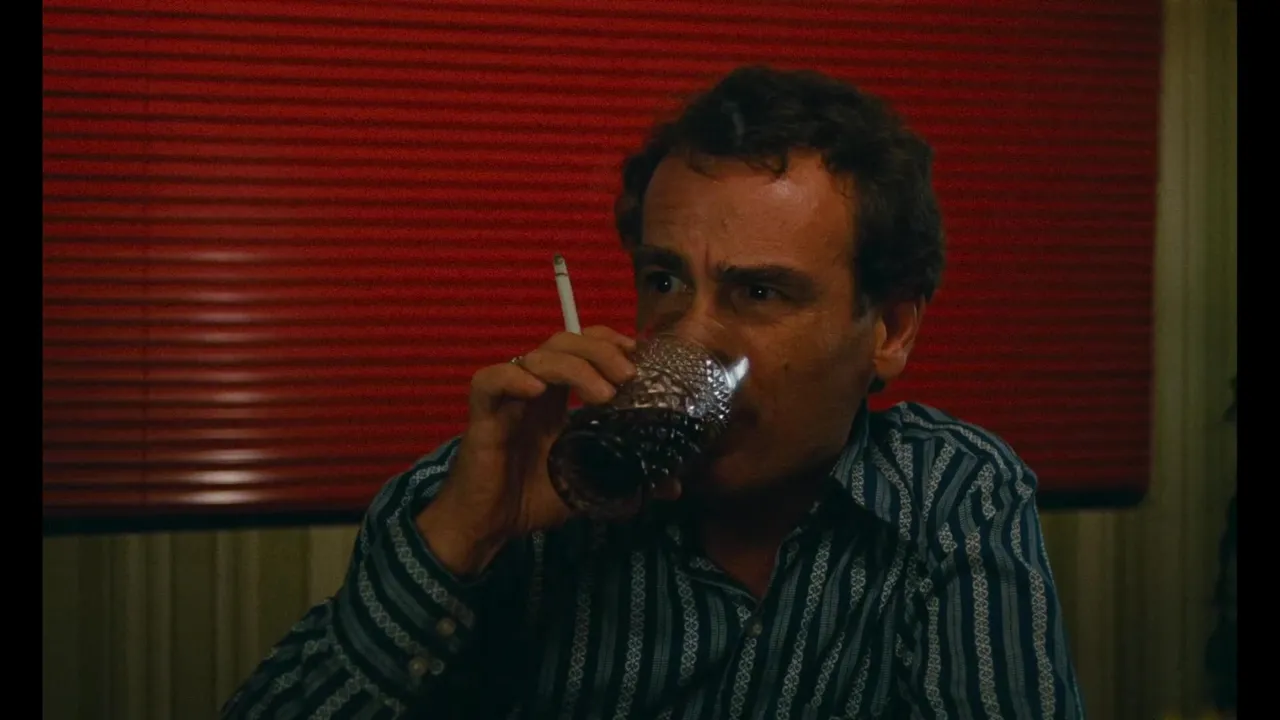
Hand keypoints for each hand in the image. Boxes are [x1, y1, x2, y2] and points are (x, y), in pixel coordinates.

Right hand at [416, 325, 679, 575]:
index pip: (582, 347)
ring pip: (535, 356)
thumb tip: (673, 486)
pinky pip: (489, 381)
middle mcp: (533, 389)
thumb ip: (626, 478)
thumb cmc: (533, 499)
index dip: (608, 341)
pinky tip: (537, 391)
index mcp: (557, 397)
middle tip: (628, 376)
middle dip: (599, 350)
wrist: (488, 527)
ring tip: (602, 394)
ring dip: (573, 367)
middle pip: (563, 342)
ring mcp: (507, 399)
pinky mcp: (482, 416)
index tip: (638, 355)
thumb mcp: (589, 485)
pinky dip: (513, 378)